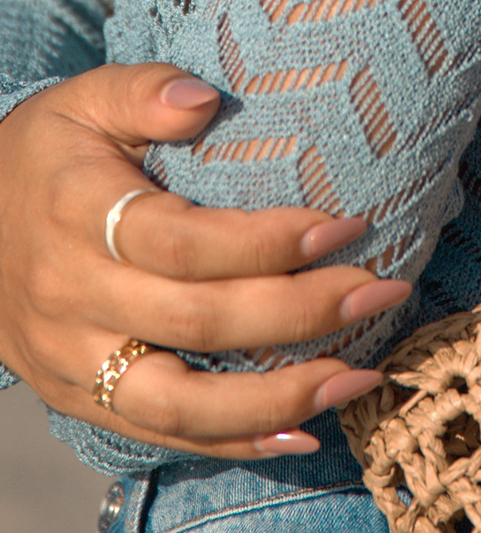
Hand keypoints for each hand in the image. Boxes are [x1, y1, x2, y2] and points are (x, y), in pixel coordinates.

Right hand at [0, 65, 411, 458]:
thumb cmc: (46, 158)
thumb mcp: (81, 101)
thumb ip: (142, 89)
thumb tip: (204, 100)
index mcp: (75, 213)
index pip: (181, 243)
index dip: (267, 243)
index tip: (347, 227)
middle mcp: (72, 296)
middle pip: (197, 322)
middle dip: (301, 313)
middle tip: (384, 292)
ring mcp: (74, 359)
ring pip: (180, 402)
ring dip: (280, 398)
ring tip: (362, 378)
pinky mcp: (80, 399)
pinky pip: (161, 435)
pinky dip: (235, 443)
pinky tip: (305, 435)